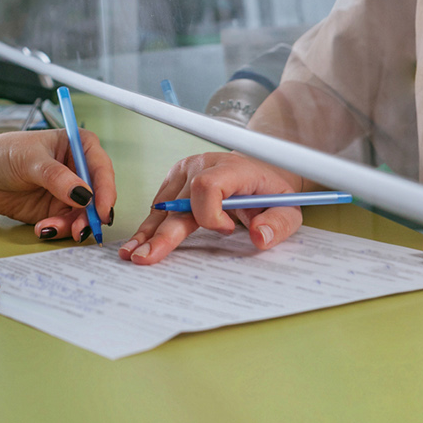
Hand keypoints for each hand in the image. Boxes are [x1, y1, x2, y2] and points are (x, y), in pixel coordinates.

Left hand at [0, 128, 116, 243]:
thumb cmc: (4, 153)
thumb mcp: (30, 160)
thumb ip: (56, 177)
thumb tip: (83, 194)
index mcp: (79, 146)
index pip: (101, 167)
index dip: (106, 189)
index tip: (103, 210)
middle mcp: (79, 169)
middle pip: (98, 195)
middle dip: (90, 214)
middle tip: (79, 228)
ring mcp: (69, 191)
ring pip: (84, 214)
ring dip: (72, 225)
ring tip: (51, 227)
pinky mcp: (57, 209)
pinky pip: (67, 224)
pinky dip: (58, 229)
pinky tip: (42, 228)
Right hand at [117, 153, 306, 264]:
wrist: (261, 170)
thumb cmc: (271, 191)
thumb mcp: (289, 209)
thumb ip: (278, 223)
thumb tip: (259, 237)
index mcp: (232, 168)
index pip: (207, 186)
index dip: (211, 214)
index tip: (228, 229)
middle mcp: (203, 165)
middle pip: (178, 202)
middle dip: (162, 233)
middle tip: (147, 257)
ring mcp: (185, 171)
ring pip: (163, 205)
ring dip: (148, 232)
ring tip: (133, 254)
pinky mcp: (175, 180)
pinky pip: (160, 205)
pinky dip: (151, 225)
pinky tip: (139, 242)